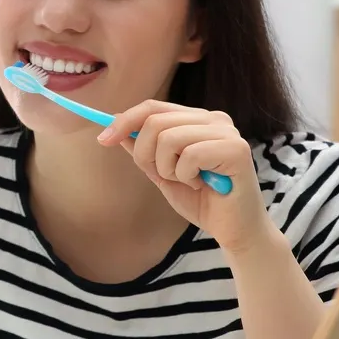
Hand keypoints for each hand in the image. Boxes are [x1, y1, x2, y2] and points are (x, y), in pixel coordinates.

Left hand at [98, 100, 274, 252]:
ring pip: (168, 137)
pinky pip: (189, 155)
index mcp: (197, 119)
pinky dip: (186, 176)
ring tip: (187, 181)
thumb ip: (143, 150)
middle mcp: (214, 119)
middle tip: (163, 175)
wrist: (234, 231)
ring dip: (168, 168)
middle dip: (145, 154)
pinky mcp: (236, 149)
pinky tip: (202, 185)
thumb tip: (115, 128)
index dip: (124, 121)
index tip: (102, 140)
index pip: (153, 107)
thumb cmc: (202, 201)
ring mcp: (227, 132)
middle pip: (155, 120)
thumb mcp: (162, 172)